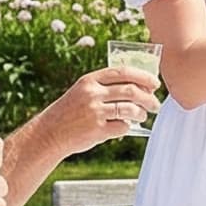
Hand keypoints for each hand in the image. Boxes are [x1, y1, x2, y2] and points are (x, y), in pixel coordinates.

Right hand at [30, 66, 159, 156]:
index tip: (154, 83)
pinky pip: (123, 126)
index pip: (123, 72)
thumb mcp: (83, 92)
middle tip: (155, 104)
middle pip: (131, 91)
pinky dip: (127, 126)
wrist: (50, 133)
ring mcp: (95, 112)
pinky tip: (125, 126)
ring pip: (130, 109)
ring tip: (143, 116)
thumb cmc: (71, 112)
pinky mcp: (97, 130)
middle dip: (148, 97)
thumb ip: (105, 86)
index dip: (143, 77)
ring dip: (141, 113)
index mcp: (90, 80)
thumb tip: (139, 86)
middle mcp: (92, 94)